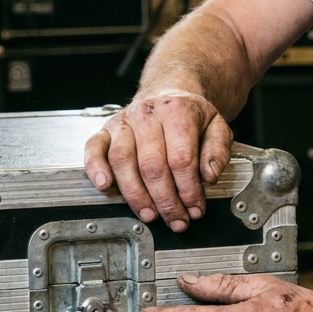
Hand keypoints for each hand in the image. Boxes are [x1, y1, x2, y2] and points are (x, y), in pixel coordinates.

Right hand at [83, 90, 232, 231]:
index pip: (181, 158)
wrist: (168, 91)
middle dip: (165, 200)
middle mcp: (147, 115)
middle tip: (176, 219)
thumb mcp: (216, 125)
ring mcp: (124, 122)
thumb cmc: (189, 113)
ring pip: (123, 161)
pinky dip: (96, 168)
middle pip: (152, 165)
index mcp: (177, 111)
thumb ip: (218, 150)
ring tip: (150, 214)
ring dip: (136, 194)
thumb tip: (210, 175)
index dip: (188, 190)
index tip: (195, 208)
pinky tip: (104, 185)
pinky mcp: (106, 130)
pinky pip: (94, 148)